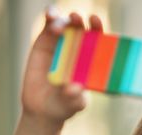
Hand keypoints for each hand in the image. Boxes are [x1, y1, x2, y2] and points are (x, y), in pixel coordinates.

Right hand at [20, 8, 103, 125]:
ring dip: (63, 20)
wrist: (43, 110)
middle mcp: (78, 49)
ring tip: (58, 28)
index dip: (98, 28)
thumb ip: (76, 98)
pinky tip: (50, 17)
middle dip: (80, 20)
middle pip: (81, 28)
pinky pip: (49, 26)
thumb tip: (74, 89)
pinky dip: (50, 17)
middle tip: (77, 18)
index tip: (95, 21)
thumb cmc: (65, 106)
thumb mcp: (74, 105)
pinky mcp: (44, 42)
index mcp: (91, 60)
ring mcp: (61, 44)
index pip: (98, 40)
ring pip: (65, 24)